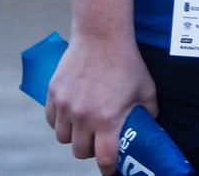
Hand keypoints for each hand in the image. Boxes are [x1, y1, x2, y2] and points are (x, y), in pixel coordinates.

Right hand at [44, 30, 155, 174]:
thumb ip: (147, 113)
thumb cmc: (127, 62)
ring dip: (73, 136)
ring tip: (84, 126)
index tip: (110, 170)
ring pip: (63, 138)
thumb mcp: (146, 90)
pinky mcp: (53, 94)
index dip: (108, 169)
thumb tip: (147, 127)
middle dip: (90, 150)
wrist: (102, 36)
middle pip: (79, 152)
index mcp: (108, 119)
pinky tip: (71, 114)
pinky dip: (60, 122)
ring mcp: (66, 106)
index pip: (104, 158)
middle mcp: (83, 116)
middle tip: (98, 141)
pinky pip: (51, 120)